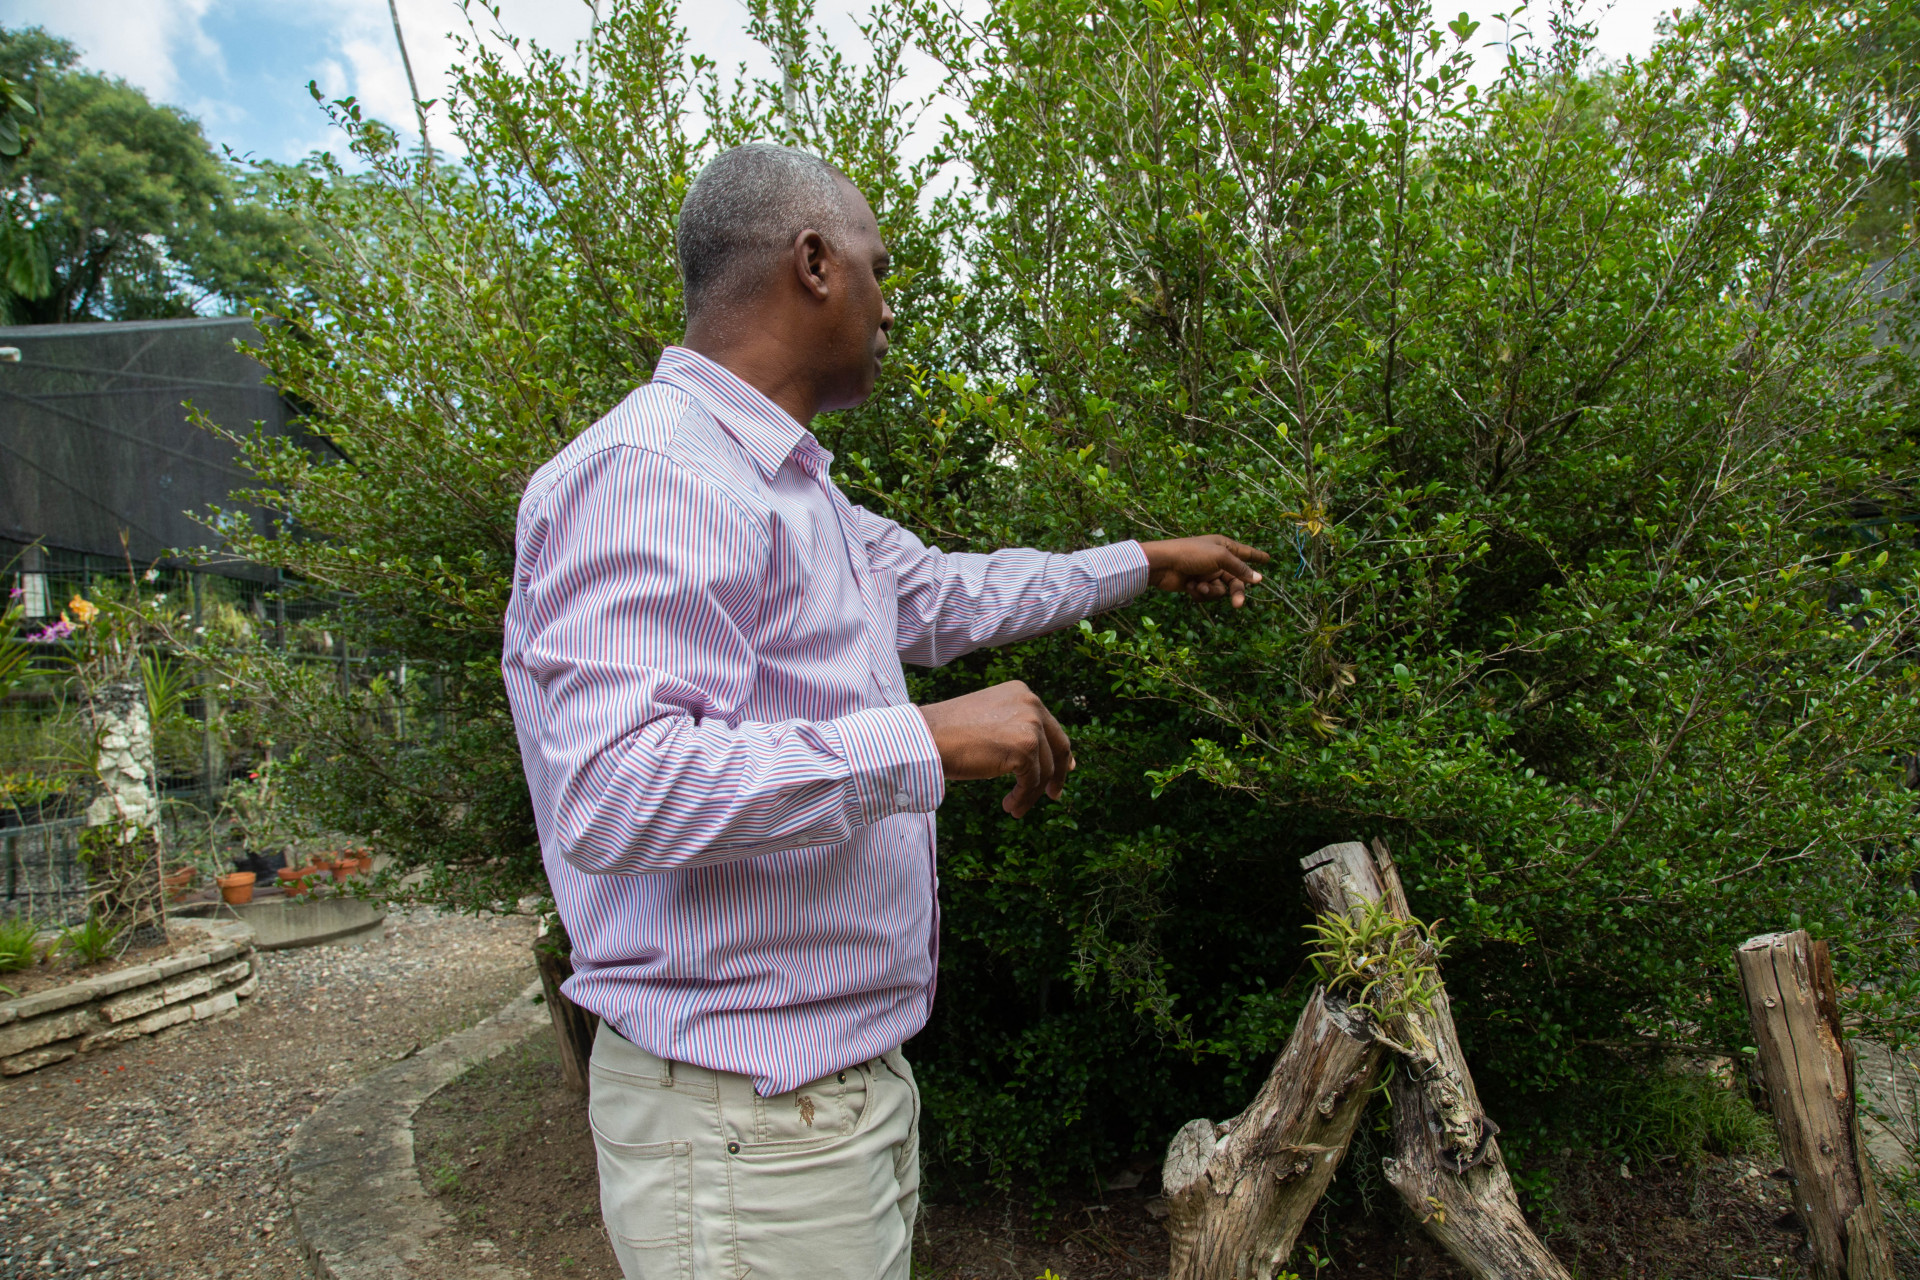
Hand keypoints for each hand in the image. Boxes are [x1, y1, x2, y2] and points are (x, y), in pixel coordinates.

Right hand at [917, 681, 1072, 817]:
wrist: (926, 738)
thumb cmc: (949, 733)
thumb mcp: (989, 721)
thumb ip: (1015, 729)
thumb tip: (1038, 753)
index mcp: (1021, 693)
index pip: (1049, 725)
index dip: (1059, 751)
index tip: (1063, 770)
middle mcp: (1030, 703)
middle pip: (1057, 746)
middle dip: (1057, 774)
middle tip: (1053, 795)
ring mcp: (1030, 725)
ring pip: (1044, 769)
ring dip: (1031, 793)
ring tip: (1014, 807)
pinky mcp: (1024, 748)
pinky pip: (1031, 782)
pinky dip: (1023, 798)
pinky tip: (1010, 806)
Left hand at [1138, 535, 1269, 606]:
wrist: (1163, 564)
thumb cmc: (1191, 553)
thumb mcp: (1220, 557)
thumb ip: (1239, 568)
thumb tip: (1258, 578)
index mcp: (1224, 547)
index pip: (1245, 552)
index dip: (1256, 556)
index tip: (1268, 559)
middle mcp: (1217, 560)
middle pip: (1235, 580)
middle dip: (1236, 592)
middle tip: (1238, 604)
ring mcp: (1206, 573)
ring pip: (1220, 590)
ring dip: (1211, 590)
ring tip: (1199, 585)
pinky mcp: (1195, 584)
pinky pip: (1206, 594)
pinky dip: (1199, 592)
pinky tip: (1189, 586)